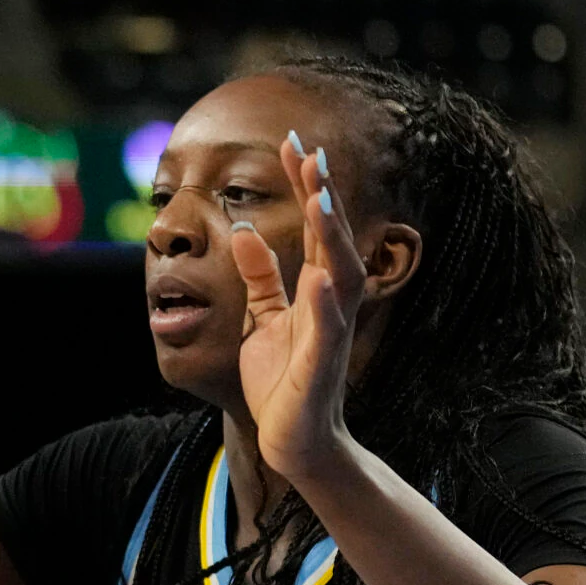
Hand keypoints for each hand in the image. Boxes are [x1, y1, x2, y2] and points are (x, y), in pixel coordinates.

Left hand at [226, 133, 364, 486]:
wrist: (294, 442)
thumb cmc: (283, 381)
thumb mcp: (263, 319)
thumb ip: (259, 276)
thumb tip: (245, 229)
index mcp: (314, 290)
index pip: (313, 227)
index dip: (305, 185)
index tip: (294, 143)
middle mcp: (330, 303)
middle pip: (331, 239)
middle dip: (323, 196)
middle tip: (311, 152)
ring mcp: (330, 332)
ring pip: (340, 276)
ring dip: (331, 238)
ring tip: (319, 200)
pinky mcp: (321, 365)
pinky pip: (328, 331)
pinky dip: (325, 305)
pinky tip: (320, 280)